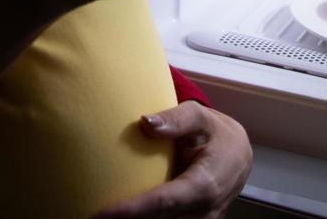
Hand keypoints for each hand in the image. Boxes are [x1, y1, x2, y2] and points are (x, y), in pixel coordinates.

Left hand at [91, 100, 252, 218]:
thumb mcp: (200, 117)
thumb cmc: (215, 134)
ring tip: (98, 217)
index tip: (100, 214)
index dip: (132, 211)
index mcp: (204, 185)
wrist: (237, 158)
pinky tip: (118, 216)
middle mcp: (203, 213)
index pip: (163, 203)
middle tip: (89, 216)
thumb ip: (175, 119)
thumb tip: (144, 123)